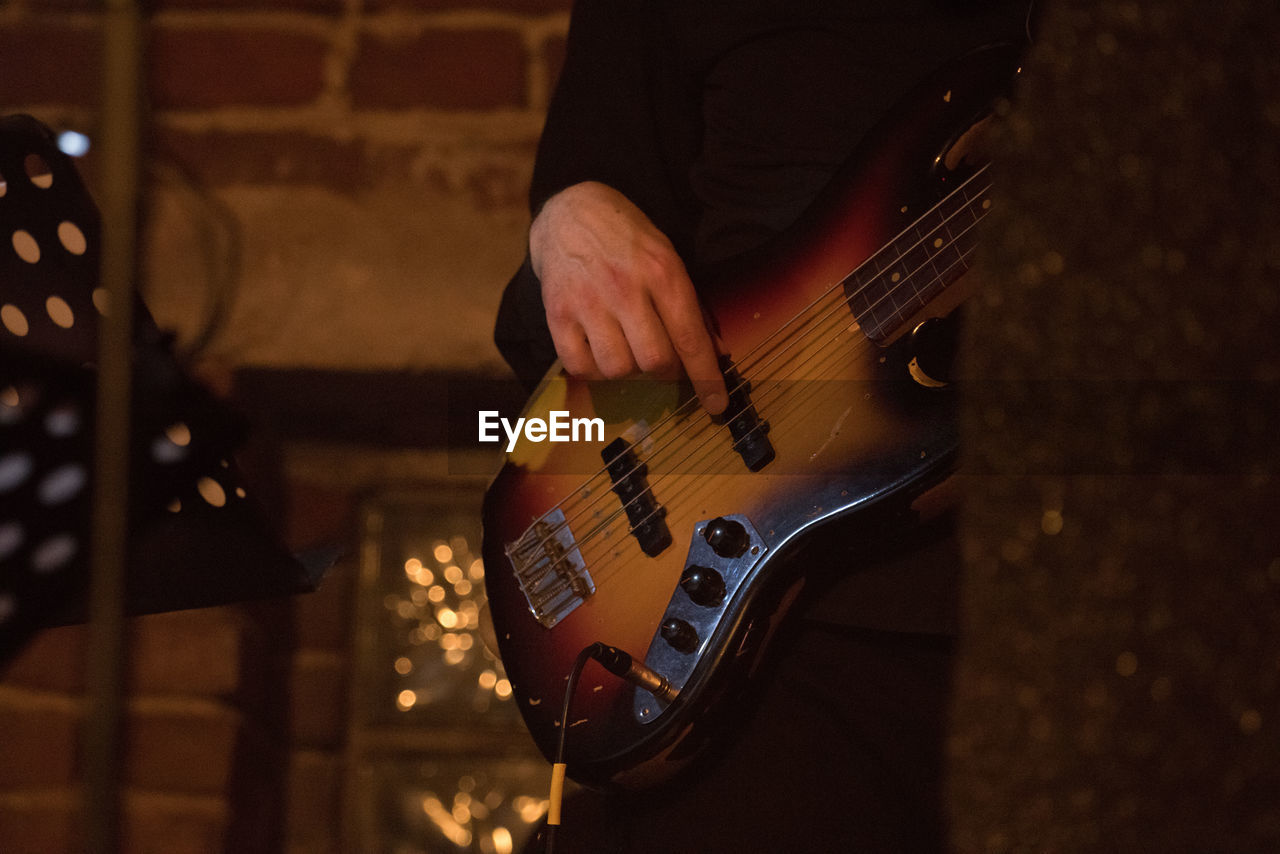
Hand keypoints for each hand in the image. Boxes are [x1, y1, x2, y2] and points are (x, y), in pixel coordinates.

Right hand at [530, 181, 727, 414]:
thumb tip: (711, 353)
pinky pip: (580, 367)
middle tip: (664, 362)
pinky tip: (600, 352)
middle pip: (654, 360)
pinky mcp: (557, 313)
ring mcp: (587, 302)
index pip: (689, 337)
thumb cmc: (627, 238)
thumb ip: (687, 303)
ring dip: (629, 371)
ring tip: (629, 350)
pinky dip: (595, 371)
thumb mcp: (667, 256)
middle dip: (666, 371)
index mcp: (661, 272)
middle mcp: (624, 288)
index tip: (716, 404)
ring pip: (617, 369)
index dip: (706, 377)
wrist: (570, 211)